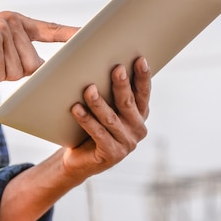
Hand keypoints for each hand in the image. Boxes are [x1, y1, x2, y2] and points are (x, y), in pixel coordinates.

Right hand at [0, 11, 77, 83]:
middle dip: (10, 73)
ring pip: (17, 71)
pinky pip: (0, 72)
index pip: (49, 30)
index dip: (69, 34)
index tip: (88, 35)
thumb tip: (41, 67)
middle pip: (32, 65)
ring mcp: (2, 28)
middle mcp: (12, 22)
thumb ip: (19, 59)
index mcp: (16, 24)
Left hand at [62, 56, 150, 180]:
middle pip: (128, 103)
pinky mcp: (112, 154)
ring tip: (89, 89)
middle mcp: (137, 129)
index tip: (139, 60)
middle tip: (116, 69)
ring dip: (99, 103)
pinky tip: (76, 108)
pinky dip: (86, 120)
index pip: (143, 93)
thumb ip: (110, 91)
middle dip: (122, 85)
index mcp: (140, 115)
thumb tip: (103, 62)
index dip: (143, 77)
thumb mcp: (106, 108)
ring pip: (111, 119)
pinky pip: (97, 133)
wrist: (80, 160)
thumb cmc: (93, 127)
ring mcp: (126, 144)